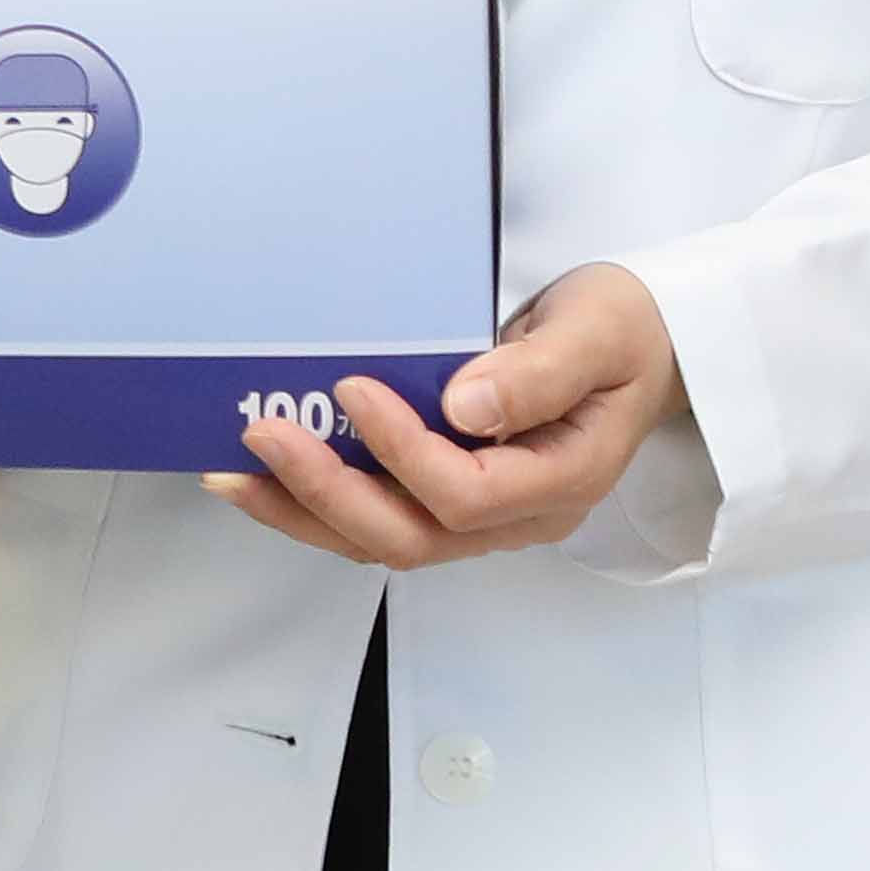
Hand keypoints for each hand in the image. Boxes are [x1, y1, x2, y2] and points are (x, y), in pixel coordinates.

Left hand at [211, 264, 679, 569]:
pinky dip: (313, 500)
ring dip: (302, 509)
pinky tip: (259, 472)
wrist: (638, 345)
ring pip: (382, 539)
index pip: (468, 494)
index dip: (402, 450)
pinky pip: (377, 515)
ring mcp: (481, 516)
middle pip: (411, 535)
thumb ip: (539, 371)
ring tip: (231, 469)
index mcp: (562, 478)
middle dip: (326, 491)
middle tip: (260, 432)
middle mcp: (518, 514)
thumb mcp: (598, 332)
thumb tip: (465, 406)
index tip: (351, 388)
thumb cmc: (623, 331)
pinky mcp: (447, 499)